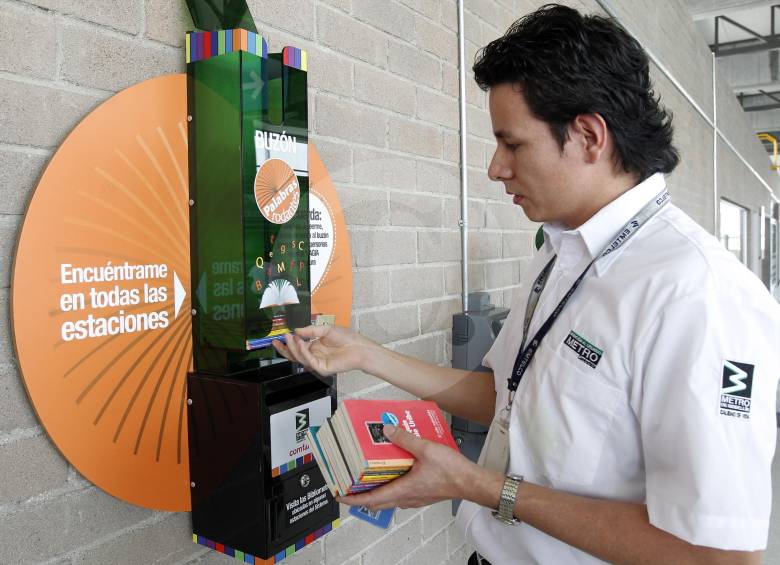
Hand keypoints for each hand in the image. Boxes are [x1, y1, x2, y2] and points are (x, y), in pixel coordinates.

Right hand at [272, 325, 377, 375]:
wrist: (359, 347)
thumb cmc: (346, 338)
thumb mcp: (325, 329)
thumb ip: (310, 330)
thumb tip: (296, 330)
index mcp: (314, 347)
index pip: (297, 347)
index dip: (287, 343)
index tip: (279, 336)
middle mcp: (314, 356)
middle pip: (295, 355)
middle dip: (284, 349)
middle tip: (276, 341)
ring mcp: (317, 363)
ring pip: (300, 358)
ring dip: (293, 347)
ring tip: (290, 337)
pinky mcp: (321, 368)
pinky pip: (309, 360)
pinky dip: (303, 351)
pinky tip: (300, 342)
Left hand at [336, 425, 486, 509]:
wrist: (471, 482)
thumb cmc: (452, 471)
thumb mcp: (425, 448)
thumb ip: (405, 438)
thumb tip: (387, 430)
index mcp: (402, 490)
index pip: (370, 500)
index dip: (352, 498)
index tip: (339, 493)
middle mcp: (406, 498)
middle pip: (376, 502)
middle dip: (360, 494)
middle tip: (349, 484)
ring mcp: (414, 498)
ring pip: (389, 498)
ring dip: (376, 490)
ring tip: (368, 475)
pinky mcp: (422, 494)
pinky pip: (401, 493)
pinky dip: (391, 485)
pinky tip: (394, 470)